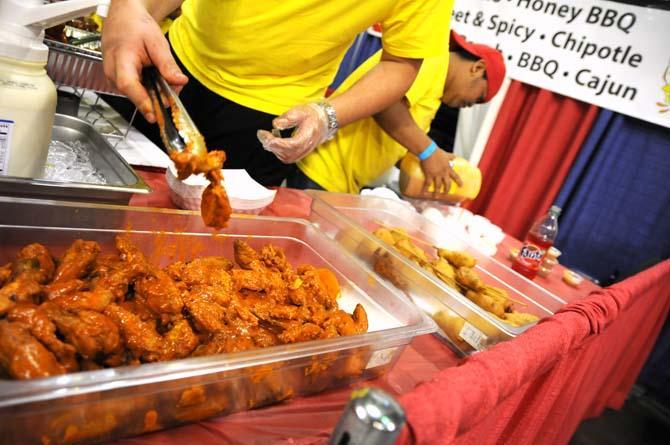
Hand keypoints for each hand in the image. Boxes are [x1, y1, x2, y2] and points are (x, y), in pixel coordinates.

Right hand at [101, 0, 187, 122]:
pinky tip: (155, 78)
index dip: (142, 101)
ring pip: (137, 95)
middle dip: (157, 97)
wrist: (123, 20)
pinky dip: (149, 89)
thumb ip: (167, 64)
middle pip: (135, 94)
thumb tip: (180, 82)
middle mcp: (113, 72)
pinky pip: (136, 92)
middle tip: (173, 90)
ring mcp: (113, 79)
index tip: (154, 114)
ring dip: (155, 92)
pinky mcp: (118, 82)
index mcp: (120, 59)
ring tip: (162, 77)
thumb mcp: (156, 43)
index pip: (128, 85)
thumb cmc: (136, 28)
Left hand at [257, 103, 330, 163]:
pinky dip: (278, 151)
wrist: (325, 121)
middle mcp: (304, 149)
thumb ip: (287, 118)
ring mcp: (303, 153)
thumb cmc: (312, 115)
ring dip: (274, 149)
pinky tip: (274, 141)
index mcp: (305, 138)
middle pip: (284, 154)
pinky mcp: (300, 154)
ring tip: (268, 137)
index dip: (272, 141)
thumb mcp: (300, 111)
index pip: (287, 145)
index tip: (262, 133)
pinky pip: (286, 157)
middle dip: (271, 145)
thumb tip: (275, 124)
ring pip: (284, 157)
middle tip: (262, 134)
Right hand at [420, 149, 462, 195]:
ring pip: (438, 186)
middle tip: (446, 193)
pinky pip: (427, 184)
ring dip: (437, 192)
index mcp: (448, 168)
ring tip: (436, 197)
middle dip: (447, 189)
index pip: (455, 176)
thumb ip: (450, 157)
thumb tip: (454, 157)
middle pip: (447, 183)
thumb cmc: (437, 152)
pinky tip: (424, 193)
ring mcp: (436, 175)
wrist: (428, 151)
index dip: (459, 181)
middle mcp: (443, 173)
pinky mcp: (429, 175)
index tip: (461, 185)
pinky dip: (425, 189)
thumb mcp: (446, 154)